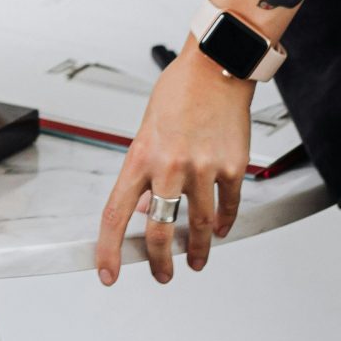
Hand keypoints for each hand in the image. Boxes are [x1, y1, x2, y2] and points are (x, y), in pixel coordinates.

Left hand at [95, 42, 252, 285]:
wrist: (217, 66)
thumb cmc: (179, 91)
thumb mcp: (147, 130)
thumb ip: (144, 171)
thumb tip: (144, 207)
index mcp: (140, 156)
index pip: (115, 213)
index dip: (109, 249)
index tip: (108, 272)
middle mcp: (170, 166)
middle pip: (160, 231)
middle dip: (159, 262)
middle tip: (162, 274)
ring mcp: (203, 168)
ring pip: (199, 226)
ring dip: (197, 251)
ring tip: (195, 261)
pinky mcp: (232, 166)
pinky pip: (228, 206)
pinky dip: (224, 223)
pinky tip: (220, 230)